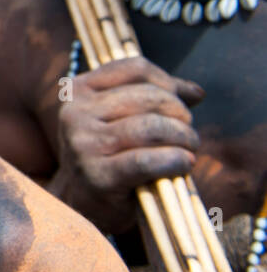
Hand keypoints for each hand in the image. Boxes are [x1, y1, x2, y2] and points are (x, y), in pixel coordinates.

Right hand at [51, 56, 203, 233]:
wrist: (84, 203)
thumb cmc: (109, 155)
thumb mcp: (122, 118)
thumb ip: (154, 99)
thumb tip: (195, 92)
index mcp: (77, 90)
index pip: (135, 68)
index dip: (168, 82)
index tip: (181, 102)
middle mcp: (75, 113)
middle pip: (148, 97)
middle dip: (180, 114)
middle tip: (188, 134)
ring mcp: (83, 144)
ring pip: (152, 127)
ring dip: (184, 138)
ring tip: (189, 149)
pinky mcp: (97, 175)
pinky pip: (148, 160)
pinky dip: (175, 161)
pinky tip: (183, 164)